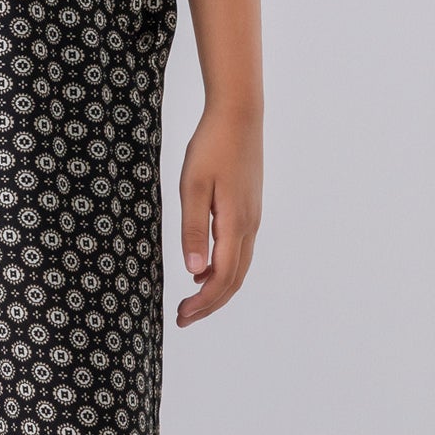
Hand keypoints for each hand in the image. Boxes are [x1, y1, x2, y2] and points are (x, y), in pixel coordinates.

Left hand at [174, 101, 262, 325]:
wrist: (239, 115)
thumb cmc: (211, 146)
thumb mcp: (193, 186)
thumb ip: (193, 229)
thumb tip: (194, 272)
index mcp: (235, 224)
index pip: (222, 277)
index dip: (203, 302)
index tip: (182, 316)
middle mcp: (249, 226)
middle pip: (234, 279)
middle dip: (210, 304)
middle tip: (183, 318)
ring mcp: (252, 218)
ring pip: (239, 267)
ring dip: (217, 289)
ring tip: (192, 301)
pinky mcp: (249, 208)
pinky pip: (240, 251)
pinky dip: (224, 270)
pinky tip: (204, 269)